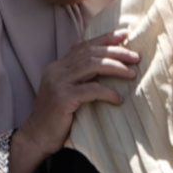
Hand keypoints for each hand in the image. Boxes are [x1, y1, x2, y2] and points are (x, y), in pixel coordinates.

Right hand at [11, 31, 138, 172]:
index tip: (125, 34)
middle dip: (116, 51)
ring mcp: (58, 83)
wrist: (36, 138)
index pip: (84, 45)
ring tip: (132, 73)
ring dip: (115, 67)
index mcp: (58, 66)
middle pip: (91, 52)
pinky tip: (118, 99)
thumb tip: (93, 61)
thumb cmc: (56, 118)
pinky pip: (91, 90)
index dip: (105, 38)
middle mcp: (57, 70)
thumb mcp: (65, 91)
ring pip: (92, 65)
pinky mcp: (63, 98)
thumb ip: (76, 75)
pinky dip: (108, 92)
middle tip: (136, 56)